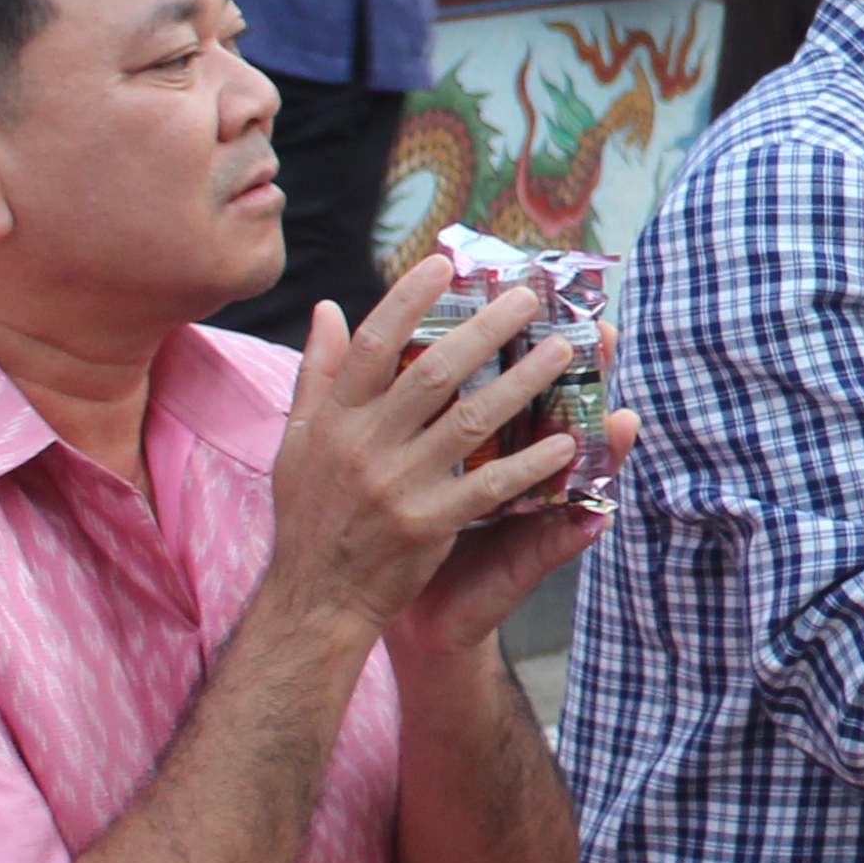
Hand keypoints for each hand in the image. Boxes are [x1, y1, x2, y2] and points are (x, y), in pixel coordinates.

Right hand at [265, 253, 590, 643]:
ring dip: (522, 381)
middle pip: (433, 372)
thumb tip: (327, 308)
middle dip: (485, 329)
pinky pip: (488, 486)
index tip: (443, 263)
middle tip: (528, 296)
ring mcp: (398, 485)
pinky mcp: (428, 524)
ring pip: (471, 420)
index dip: (406, 300)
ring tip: (564, 350)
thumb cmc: (310, 514)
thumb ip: (317, 374)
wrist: (314, 598)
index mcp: (334, 420)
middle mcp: (365, 446)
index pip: (372, 345)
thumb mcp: (297, 441)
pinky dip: (529, 464)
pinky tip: (567, 441)